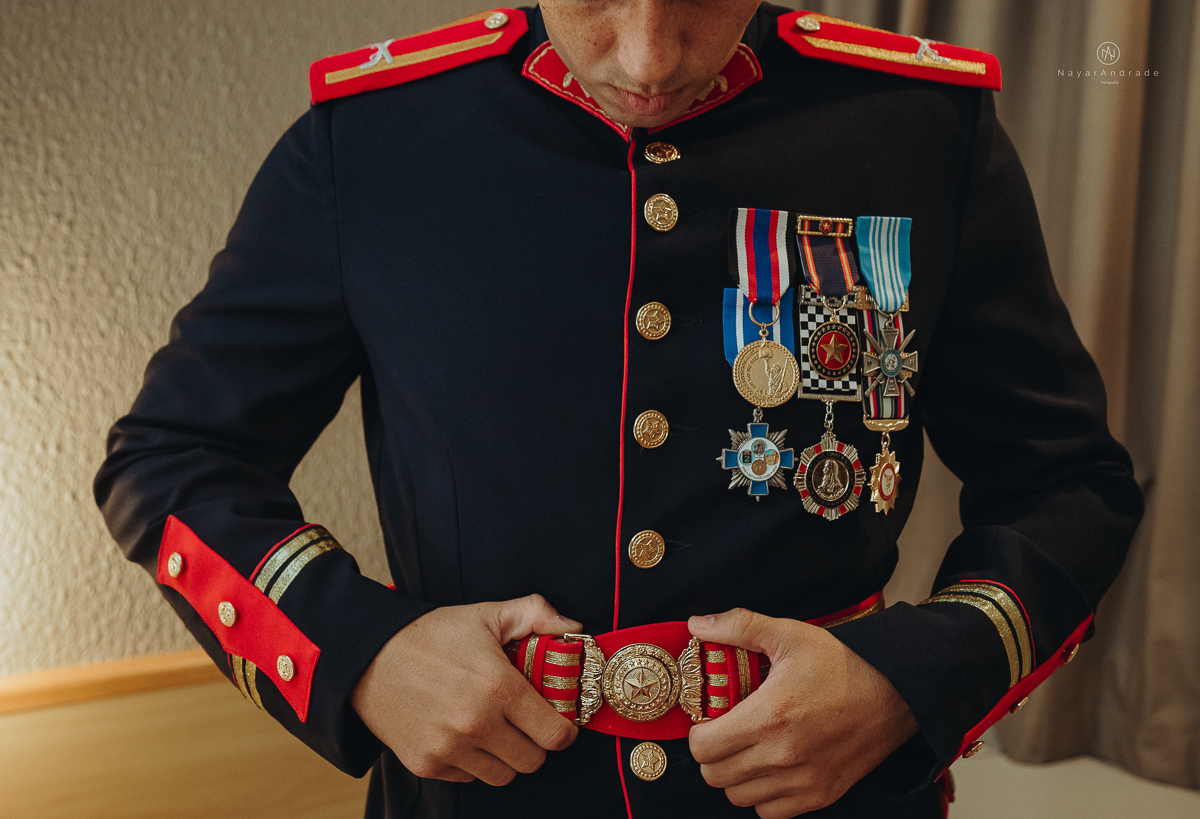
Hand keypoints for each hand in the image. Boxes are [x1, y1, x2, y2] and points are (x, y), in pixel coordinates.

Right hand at [351, 594, 580, 785]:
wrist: (368, 655)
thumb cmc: (431, 635)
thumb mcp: (487, 615)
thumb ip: (536, 614)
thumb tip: (574, 629)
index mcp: (498, 687)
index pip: (554, 734)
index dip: (564, 730)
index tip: (558, 721)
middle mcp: (476, 723)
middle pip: (532, 761)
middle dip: (536, 743)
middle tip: (526, 724)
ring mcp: (449, 748)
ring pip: (502, 776)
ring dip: (505, 756)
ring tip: (495, 729)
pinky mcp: (426, 764)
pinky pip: (468, 778)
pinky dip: (473, 761)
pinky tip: (464, 733)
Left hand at [688, 609, 917, 817]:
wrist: (896, 693)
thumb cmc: (843, 664)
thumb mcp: (790, 634)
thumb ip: (739, 626)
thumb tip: (698, 624)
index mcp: (769, 716)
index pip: (703, 748)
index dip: (699, 732)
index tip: (710, 719)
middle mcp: (782, 755)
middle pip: (715, 776)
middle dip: (712, 753)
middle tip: (725, 732)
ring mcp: (802, 780)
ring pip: (739, 797)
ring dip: (735, 775)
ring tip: (747, 749)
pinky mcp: (821, 795)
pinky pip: (770, 812)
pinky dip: (763, 795)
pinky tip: (770, 767)